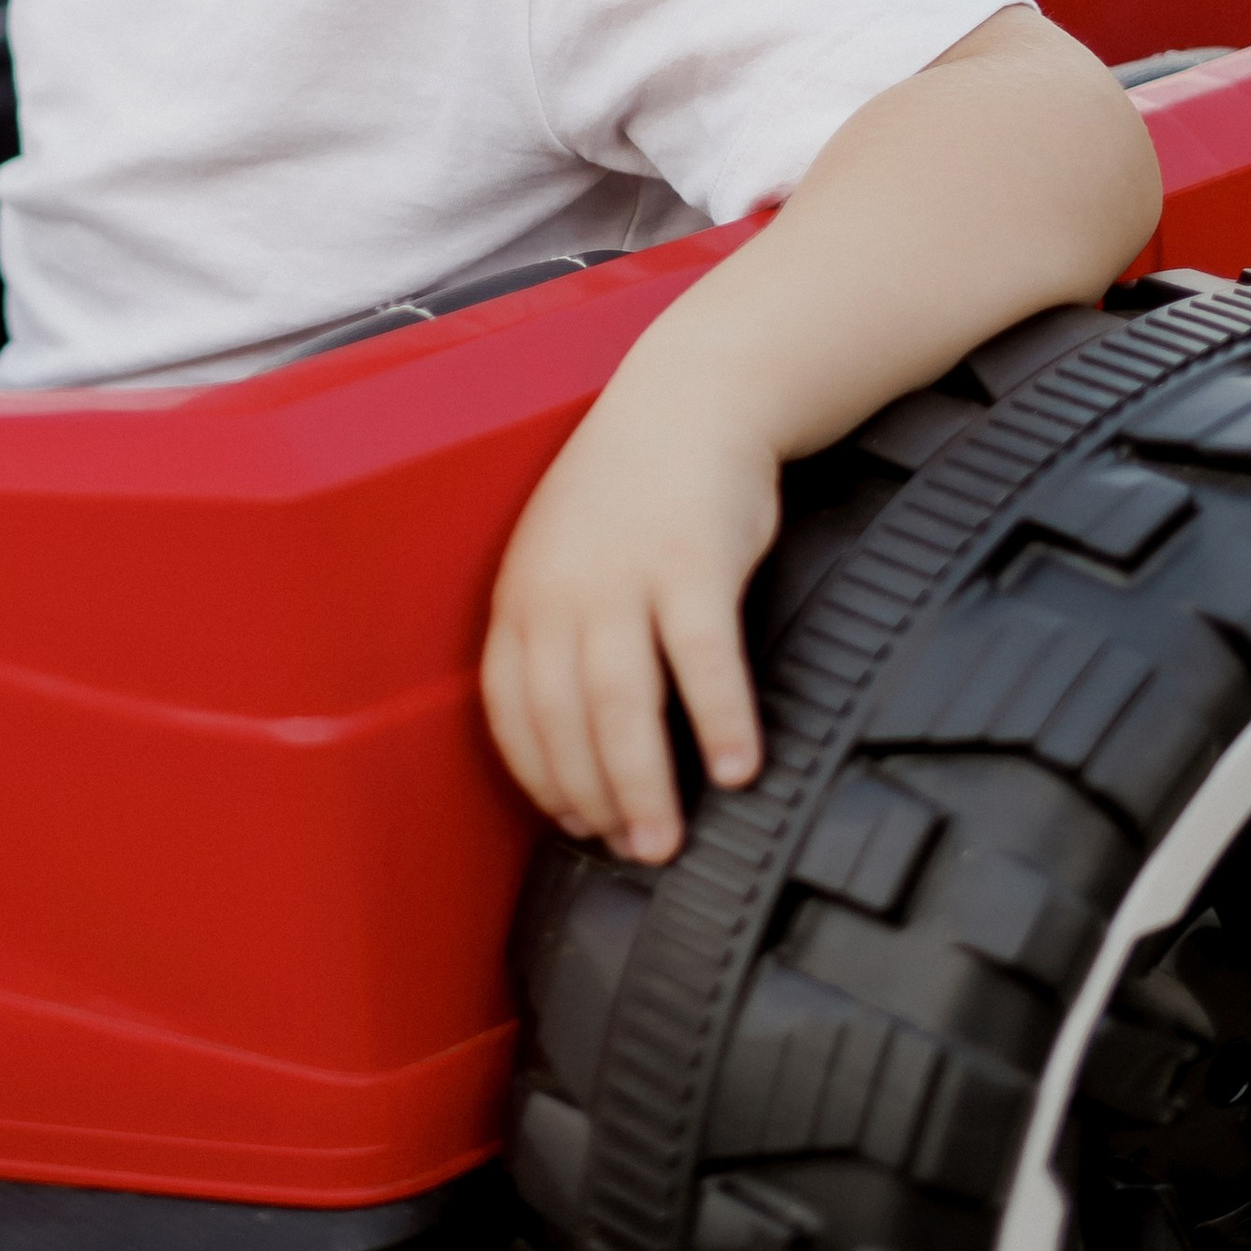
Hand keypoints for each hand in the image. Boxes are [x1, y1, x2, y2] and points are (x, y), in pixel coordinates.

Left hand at [481, 359, 779, 863]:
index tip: (572, 825)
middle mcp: (559, 590)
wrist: (690, 397)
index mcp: (519, 595)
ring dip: (644, 785)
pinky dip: (719, 720)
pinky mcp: (692, 563)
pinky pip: (703, 660)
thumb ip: (560, 632)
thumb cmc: (632, 492)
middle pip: (563, 723)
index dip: (540, 780)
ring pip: (621, 706)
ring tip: (667, 841)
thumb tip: (579, 736)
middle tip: (631, 853)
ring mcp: (623, 575)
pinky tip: (740, 768)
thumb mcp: (564, 554)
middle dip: (593, 802)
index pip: (511, 713)